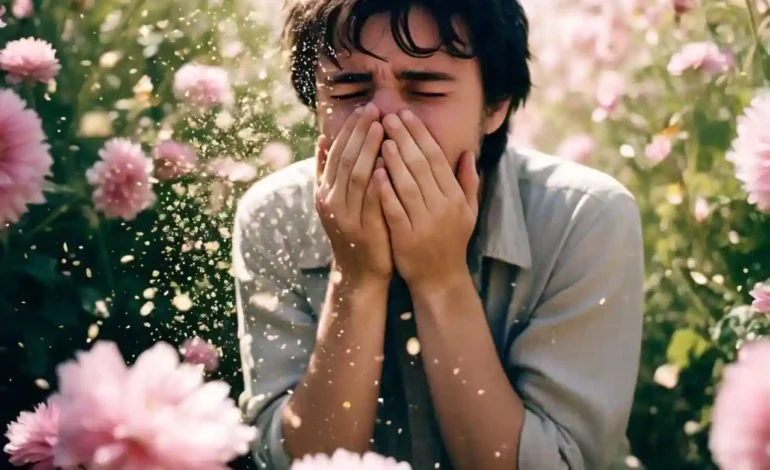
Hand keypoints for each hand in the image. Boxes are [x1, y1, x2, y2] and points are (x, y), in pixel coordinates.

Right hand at [315, 102, 391, 285]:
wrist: (359, 273)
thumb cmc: (353, 232)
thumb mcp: (335, 202)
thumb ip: (327, 172)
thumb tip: (321, 139)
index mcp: (324, 192)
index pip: (336, 153)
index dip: (349, 130)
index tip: (363, 109)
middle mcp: (331, 202)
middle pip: (345, 159)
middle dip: (360, 132)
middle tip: (374, 108)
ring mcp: (346, 216)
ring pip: (356, 175)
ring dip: (369, 149)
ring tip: (382, 127)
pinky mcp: (363, 229)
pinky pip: (370, 199)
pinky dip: (378, 179)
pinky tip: (387, 162)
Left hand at [375, 110, 478, 291]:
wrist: (440, 279)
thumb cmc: (451, 242)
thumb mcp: (468, 212)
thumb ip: (468, 182)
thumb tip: (470, 153)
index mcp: (455, 197)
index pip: (436, 158)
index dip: (421, 135)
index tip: (406, 115)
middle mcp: (443, 207)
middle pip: (421, 166)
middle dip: (404, 138)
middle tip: (388, 116)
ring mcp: (425, 223)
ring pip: (408, 184)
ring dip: (394, 159)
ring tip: (380, 137)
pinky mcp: (407, 237)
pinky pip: (395, 209)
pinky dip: (385, 190)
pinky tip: (375, 172)